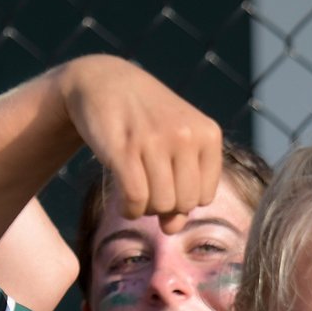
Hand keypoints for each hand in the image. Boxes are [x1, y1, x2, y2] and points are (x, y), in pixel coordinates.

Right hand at [55, 55, 221, 232]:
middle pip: (184, 204)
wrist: (103, 81)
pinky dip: (129, 210)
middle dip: (165, 206)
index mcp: (208, 134)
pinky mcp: (125, 149)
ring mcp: (156, 141)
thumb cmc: (145, 120)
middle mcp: (186, 135)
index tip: (166, 185)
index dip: (183, 199)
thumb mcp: (175, 146)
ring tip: (135, 189)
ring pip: (161, 205)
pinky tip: (124, 202)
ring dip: (145, 208)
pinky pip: (136, 200)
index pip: (205, 197)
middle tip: (148, 188)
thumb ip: (182, 188)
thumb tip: (172, 229)